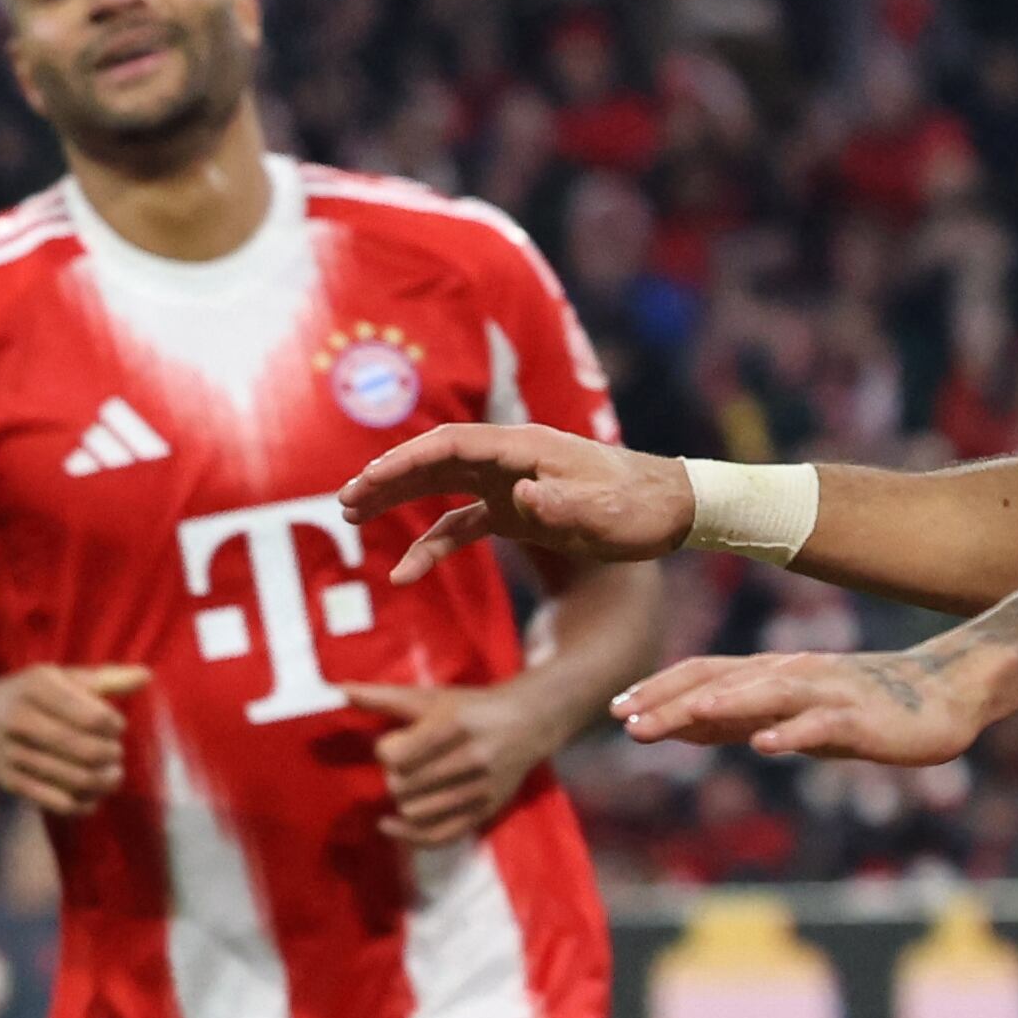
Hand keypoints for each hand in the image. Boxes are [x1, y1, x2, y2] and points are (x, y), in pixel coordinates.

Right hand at [0, 664, 149, 815]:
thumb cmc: (32, 694)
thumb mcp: (61, 677)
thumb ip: (105, 678)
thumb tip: (147, 675)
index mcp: (36, 687)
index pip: (91, 716)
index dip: (114, 726)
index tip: (116, 726)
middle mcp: (19, 719)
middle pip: (84, 749)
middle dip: (111, 755)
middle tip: (116, 752)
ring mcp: (12, 753)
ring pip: (74, 779)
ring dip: (105, 781)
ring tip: (113, 774)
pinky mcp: (11, 782)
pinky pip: (57, 802)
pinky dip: (85, 803)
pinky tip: (94, 794)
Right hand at [338, 425, 692, 583]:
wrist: (672, 510)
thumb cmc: (639, 507)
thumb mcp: (603, 510)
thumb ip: (561, 504)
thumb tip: (520, 495)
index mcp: (525, 448)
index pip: (451, 446)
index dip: (406, 461)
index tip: (368, 482)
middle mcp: (511, 460)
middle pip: (435, 461)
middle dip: (388, 478)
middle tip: (345, 502)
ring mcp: (512, 484)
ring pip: (442, 488)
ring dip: (399, 501)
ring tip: (353, 517)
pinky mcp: (519, 512)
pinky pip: (464, 525)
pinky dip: (434, 544)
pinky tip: (406, 571)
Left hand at [341, 681, 548, 845]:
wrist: (530, 723)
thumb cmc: (473, 706)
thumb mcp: (432, 697)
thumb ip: (384, 697)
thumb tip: (339, 690)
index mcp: (454, 725)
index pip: (396, 756)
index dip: (387, 751)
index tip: (397, 744)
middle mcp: (471, 758)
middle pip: (403, 786)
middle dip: (394, 778)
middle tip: (405, 767)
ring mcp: (481, 788)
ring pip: (417, 813)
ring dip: (403, 801)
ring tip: (410, 787)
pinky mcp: (486, 810)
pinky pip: (442, 835)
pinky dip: (410, 837)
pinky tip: (391, 826)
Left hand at [612, 648, 994, 763]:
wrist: (948, 693)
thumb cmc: (867, 706)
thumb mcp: (795, 714)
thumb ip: (746, 717)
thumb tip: (685, 725)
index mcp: (774, 675)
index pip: (705, 675)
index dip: (659, 691)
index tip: (615, 711)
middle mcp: (794, 675)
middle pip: (724, 682)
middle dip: (672, 701)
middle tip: (624, 721)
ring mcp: (829, 694)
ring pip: (769, 694)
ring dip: (724, 705)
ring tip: (684, 718)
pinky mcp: (864, 718)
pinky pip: (825, 725)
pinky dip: (794, 733)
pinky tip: (768, 746)